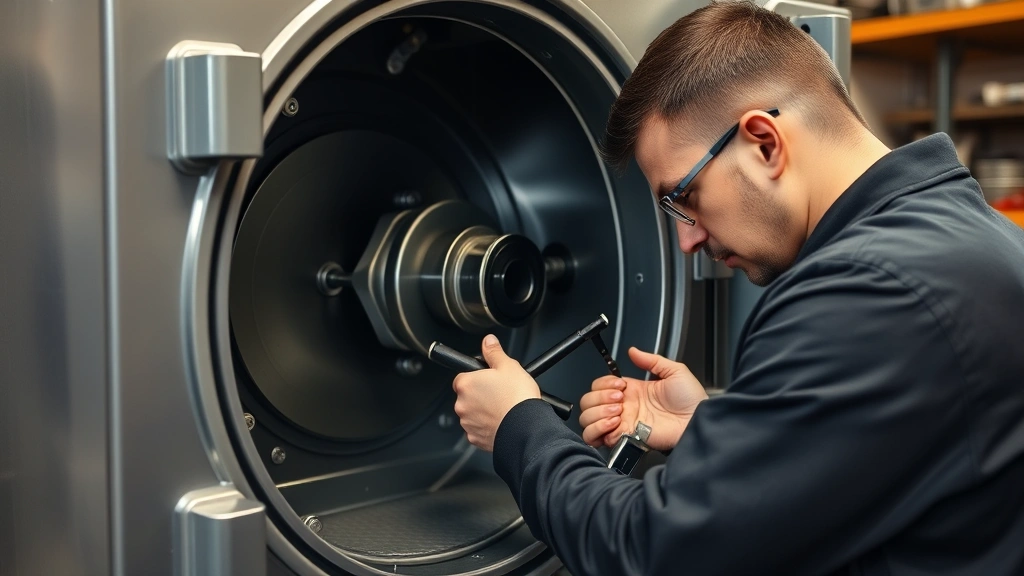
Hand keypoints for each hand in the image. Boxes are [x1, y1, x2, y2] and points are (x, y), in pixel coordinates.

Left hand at [452, 334, 540, 451]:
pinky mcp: (475, 438)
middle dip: (480, 395)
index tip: (488, 380)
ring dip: (482, 411)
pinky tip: (500, 420)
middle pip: (467, 396)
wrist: (525, 427)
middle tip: (498, 394)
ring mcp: (467, 422)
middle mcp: (462, 404)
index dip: (477, 378)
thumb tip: (488, 342)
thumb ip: (494, 352)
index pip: (463, 378)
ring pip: (472, 413)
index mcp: (466, 384)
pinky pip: (477, 430)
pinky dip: (486, 426)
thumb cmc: (517, 398)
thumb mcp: (508, 366)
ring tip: (501, 407)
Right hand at [579, 347, 707, 450]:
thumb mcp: (674, 371)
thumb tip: (632, 350)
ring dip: (596, 413)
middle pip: (588, 402)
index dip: (604, 384)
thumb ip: (651, 359)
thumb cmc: (691, 400)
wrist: (697, 421)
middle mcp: (623, 407)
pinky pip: (596, 438)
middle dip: (598, 397)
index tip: (620, 385)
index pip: (600, 385)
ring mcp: (621, 424)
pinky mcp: (623, 439)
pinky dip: (598, 429)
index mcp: (632, 391)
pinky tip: (614, 423)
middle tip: (619, 398)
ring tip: (616, 412)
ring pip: (587, 420)